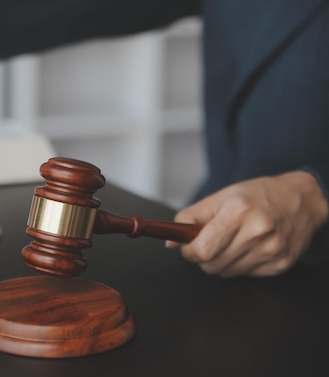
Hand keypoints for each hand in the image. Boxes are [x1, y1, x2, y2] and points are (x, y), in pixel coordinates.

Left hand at [168, 171, 328, 276]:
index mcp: (238, 211)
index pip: (202, 249)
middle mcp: (258, 231)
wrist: (301, 199)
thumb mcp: (220, 197)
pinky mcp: (281, 264)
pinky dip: (241, 264)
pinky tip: (250, 247)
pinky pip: (245, 275)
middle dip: (203, 256)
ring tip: (232, 242)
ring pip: (226, 273)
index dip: (189, 251)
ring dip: (221, 261)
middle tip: (211, 242)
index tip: (188, 246)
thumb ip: (189, 218)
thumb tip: (170, 243)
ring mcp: (272, 250)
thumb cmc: (256, 196)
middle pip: (212, 264)